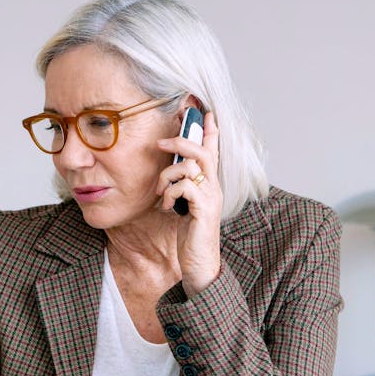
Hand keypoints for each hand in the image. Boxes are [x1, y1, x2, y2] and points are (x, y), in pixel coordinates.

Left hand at [157, 111, 222, 295]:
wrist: (200, 263)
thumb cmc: (190, 236)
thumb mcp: (183, 206)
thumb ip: (180, 188)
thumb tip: (167, 172)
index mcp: (210, 184)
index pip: (213, 150)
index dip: (210, 130)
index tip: (204, 112)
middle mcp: (214, 187)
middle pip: (203, 151)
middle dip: (182, 140)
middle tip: (161, 142)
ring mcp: (211, 197)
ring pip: (190, 167)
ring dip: (167, 177)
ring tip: (160, 195)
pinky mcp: (203, 209)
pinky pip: (184, 186)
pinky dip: (169, 194)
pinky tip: (166, 208)